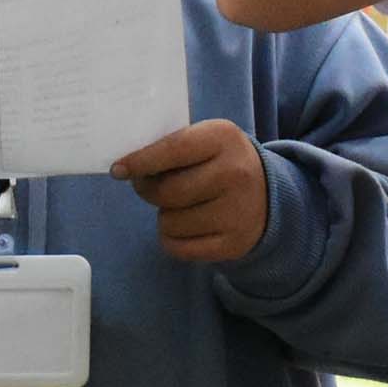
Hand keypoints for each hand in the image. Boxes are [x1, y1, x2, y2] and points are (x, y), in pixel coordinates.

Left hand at [115, 119, 271, 265]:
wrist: (270, 196)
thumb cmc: (221, 162)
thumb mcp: (205, 140)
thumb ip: (170, 147)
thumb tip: (125, 168)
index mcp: (224, 138)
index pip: (173, 149)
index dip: (141, 161)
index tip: (118, 170)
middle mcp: (235, 174)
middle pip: (167, 192)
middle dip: (148, 191)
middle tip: (151, 187)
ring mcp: (237, 212)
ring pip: (169, 222)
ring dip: (164, 216)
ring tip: (182, 206)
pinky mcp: (233, 244)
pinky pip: (178, 248)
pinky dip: (172, 239)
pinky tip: (187, 226)